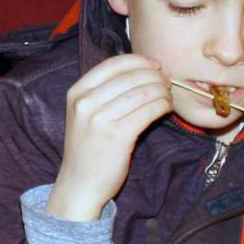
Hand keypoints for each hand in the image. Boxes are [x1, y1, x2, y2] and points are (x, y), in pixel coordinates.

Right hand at [47, 54, 171, 220]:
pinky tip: (166, 108)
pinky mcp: (118, 136)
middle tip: (166, 82)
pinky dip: (163, 105)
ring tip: (167, 96)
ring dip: (162, 91)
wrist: (80, 183)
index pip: (112, 64)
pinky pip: (149, 111)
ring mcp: (100, 120)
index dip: (138, 61)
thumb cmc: (88, 147)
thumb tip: (142, 69)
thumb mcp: (84, 114)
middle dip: (154, 76)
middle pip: (130, 77)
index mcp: (76, 93)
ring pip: (142, 92)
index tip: (154, 65)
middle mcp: (86, 103)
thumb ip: (104, 92)